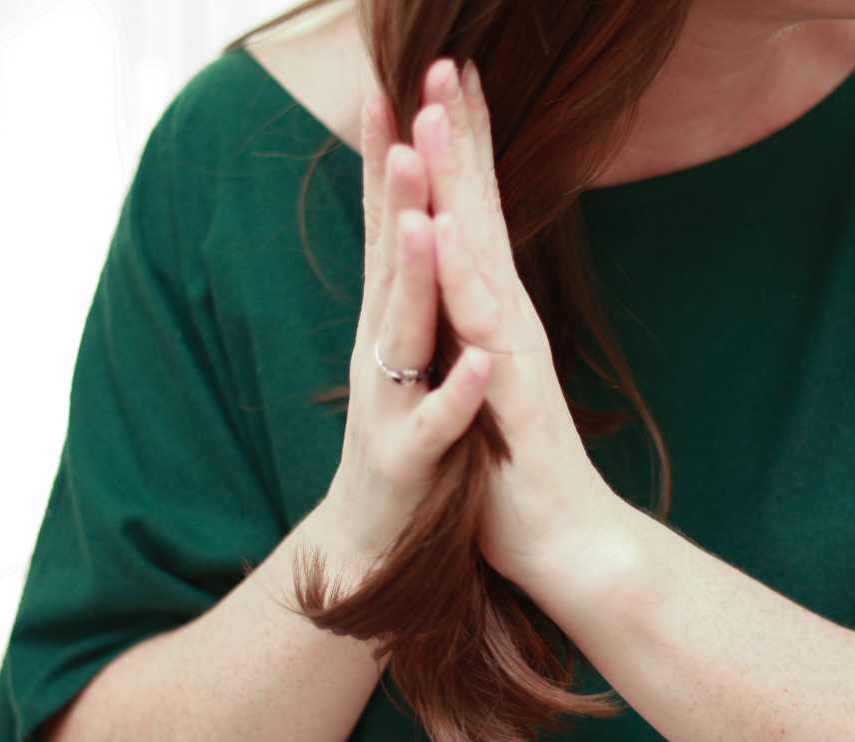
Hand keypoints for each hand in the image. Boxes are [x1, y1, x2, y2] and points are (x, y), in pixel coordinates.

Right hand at [318, 82, 495, 583]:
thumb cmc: (402, 438)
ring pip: (403, 332)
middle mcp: (381, 353)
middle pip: (389, 261)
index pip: (387, 228)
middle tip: (403, 120)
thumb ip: (409, 289)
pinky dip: (457, 393)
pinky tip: (479, 363)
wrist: (375, 541)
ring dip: (413, 275)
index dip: (386, 160)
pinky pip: (438, 423)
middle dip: (395, 190)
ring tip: (422, 219)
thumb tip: (413, 213)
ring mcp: (391, 405)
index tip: (390, 88)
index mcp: (391, 324)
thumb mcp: (405, 354)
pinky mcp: (409, 462)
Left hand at [408, 58, 627, 590]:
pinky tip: (444, 231)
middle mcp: (506, 317)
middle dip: (460, 133)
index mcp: (490, 312)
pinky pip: (481, 331)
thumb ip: (469, 332)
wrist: (567, 542)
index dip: (455, 151)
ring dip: (458, 182)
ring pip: (478, 254)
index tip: (439, 85)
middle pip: (478, 211)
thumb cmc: (516, 465)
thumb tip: (455, 292)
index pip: (469, 216)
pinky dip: (461, 278)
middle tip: (446, 59)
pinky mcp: (514, 396)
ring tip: (438, 114)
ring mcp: (513, 351)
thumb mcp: (480, 382)